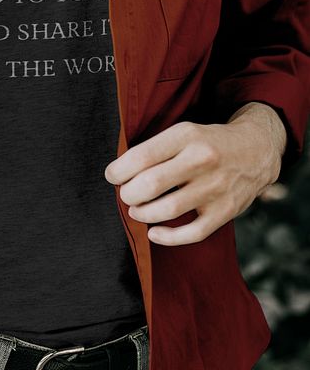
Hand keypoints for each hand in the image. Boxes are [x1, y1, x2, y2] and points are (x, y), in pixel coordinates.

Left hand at [103, 107, 284, 245]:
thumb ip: (155, 149)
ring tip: (137, 209)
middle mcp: (202, 160)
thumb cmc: (207, 143)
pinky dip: (168, 237)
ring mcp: (216, 187)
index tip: (113, 176)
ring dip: (143, 213)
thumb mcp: (183, 132)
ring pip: (168, 209)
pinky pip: (192, 232)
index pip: (141, 156)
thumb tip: (118, 174)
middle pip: (151, 184)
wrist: (257, 150)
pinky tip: (154, 232)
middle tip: (126, 194)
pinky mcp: (226, 211)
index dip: (118, 171)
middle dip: (128, 193)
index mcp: (187, 136)